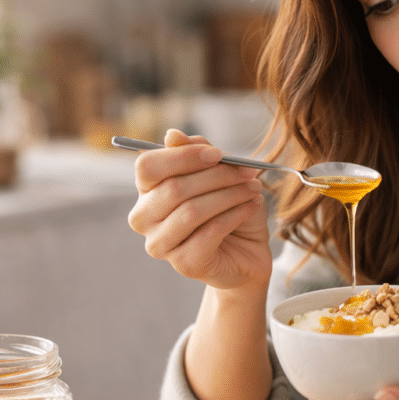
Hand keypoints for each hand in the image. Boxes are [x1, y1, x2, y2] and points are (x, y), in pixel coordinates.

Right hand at [128, 129, 272, 290]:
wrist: (249, 251)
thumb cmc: (229, 209)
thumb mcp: (219, 174)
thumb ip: (197, 154)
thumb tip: (172, 135)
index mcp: (147, 191)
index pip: (147, 167)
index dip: (183, 157)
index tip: (218, 154)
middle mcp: (144, 219)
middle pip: (173, 188)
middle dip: (217, 176)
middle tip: (248, 171)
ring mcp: (160, 244)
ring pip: (192, 211)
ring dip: (230, 195)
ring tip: (254, 188)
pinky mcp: (184, 264)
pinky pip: (210, 232)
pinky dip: (236, 214)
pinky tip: (252, 207)